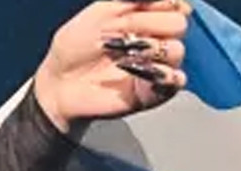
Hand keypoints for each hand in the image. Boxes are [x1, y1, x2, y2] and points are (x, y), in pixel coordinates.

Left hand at [33, 1, 190, 132]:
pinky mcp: (153, 92)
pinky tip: (135, 70)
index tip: (137, 6)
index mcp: (145, 16)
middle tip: (120, 33)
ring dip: (149, 48)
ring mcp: (156, 65)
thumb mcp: (102, 9)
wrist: (61, 80)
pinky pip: (177, 81)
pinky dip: (161, 74)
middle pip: (178, 24)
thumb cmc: (76, 46)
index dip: (161, 2)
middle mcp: (155, 39)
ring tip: (122, 56)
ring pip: (177, 50)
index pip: (173, 2)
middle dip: (148, 23)